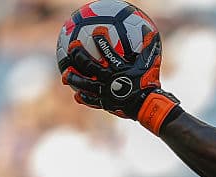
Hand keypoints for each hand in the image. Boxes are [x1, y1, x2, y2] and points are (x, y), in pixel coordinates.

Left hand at [62, 38, 179, 133]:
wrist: (147, 106)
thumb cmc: (149, 83)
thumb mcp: (151, 64)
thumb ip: (148, 48)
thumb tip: (150, 31)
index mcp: (119, 70)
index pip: (108, 52)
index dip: (102, 41)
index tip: (98, 31)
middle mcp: (109, 80)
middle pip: (90, 66)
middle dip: (80, 55)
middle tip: (73, 47)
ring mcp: (105, 92)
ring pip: (86, 84)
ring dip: (74, 78)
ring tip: (65, 74)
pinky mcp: (105, 103)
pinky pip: (92, 101)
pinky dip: (85, 98)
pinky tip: (77, 95)